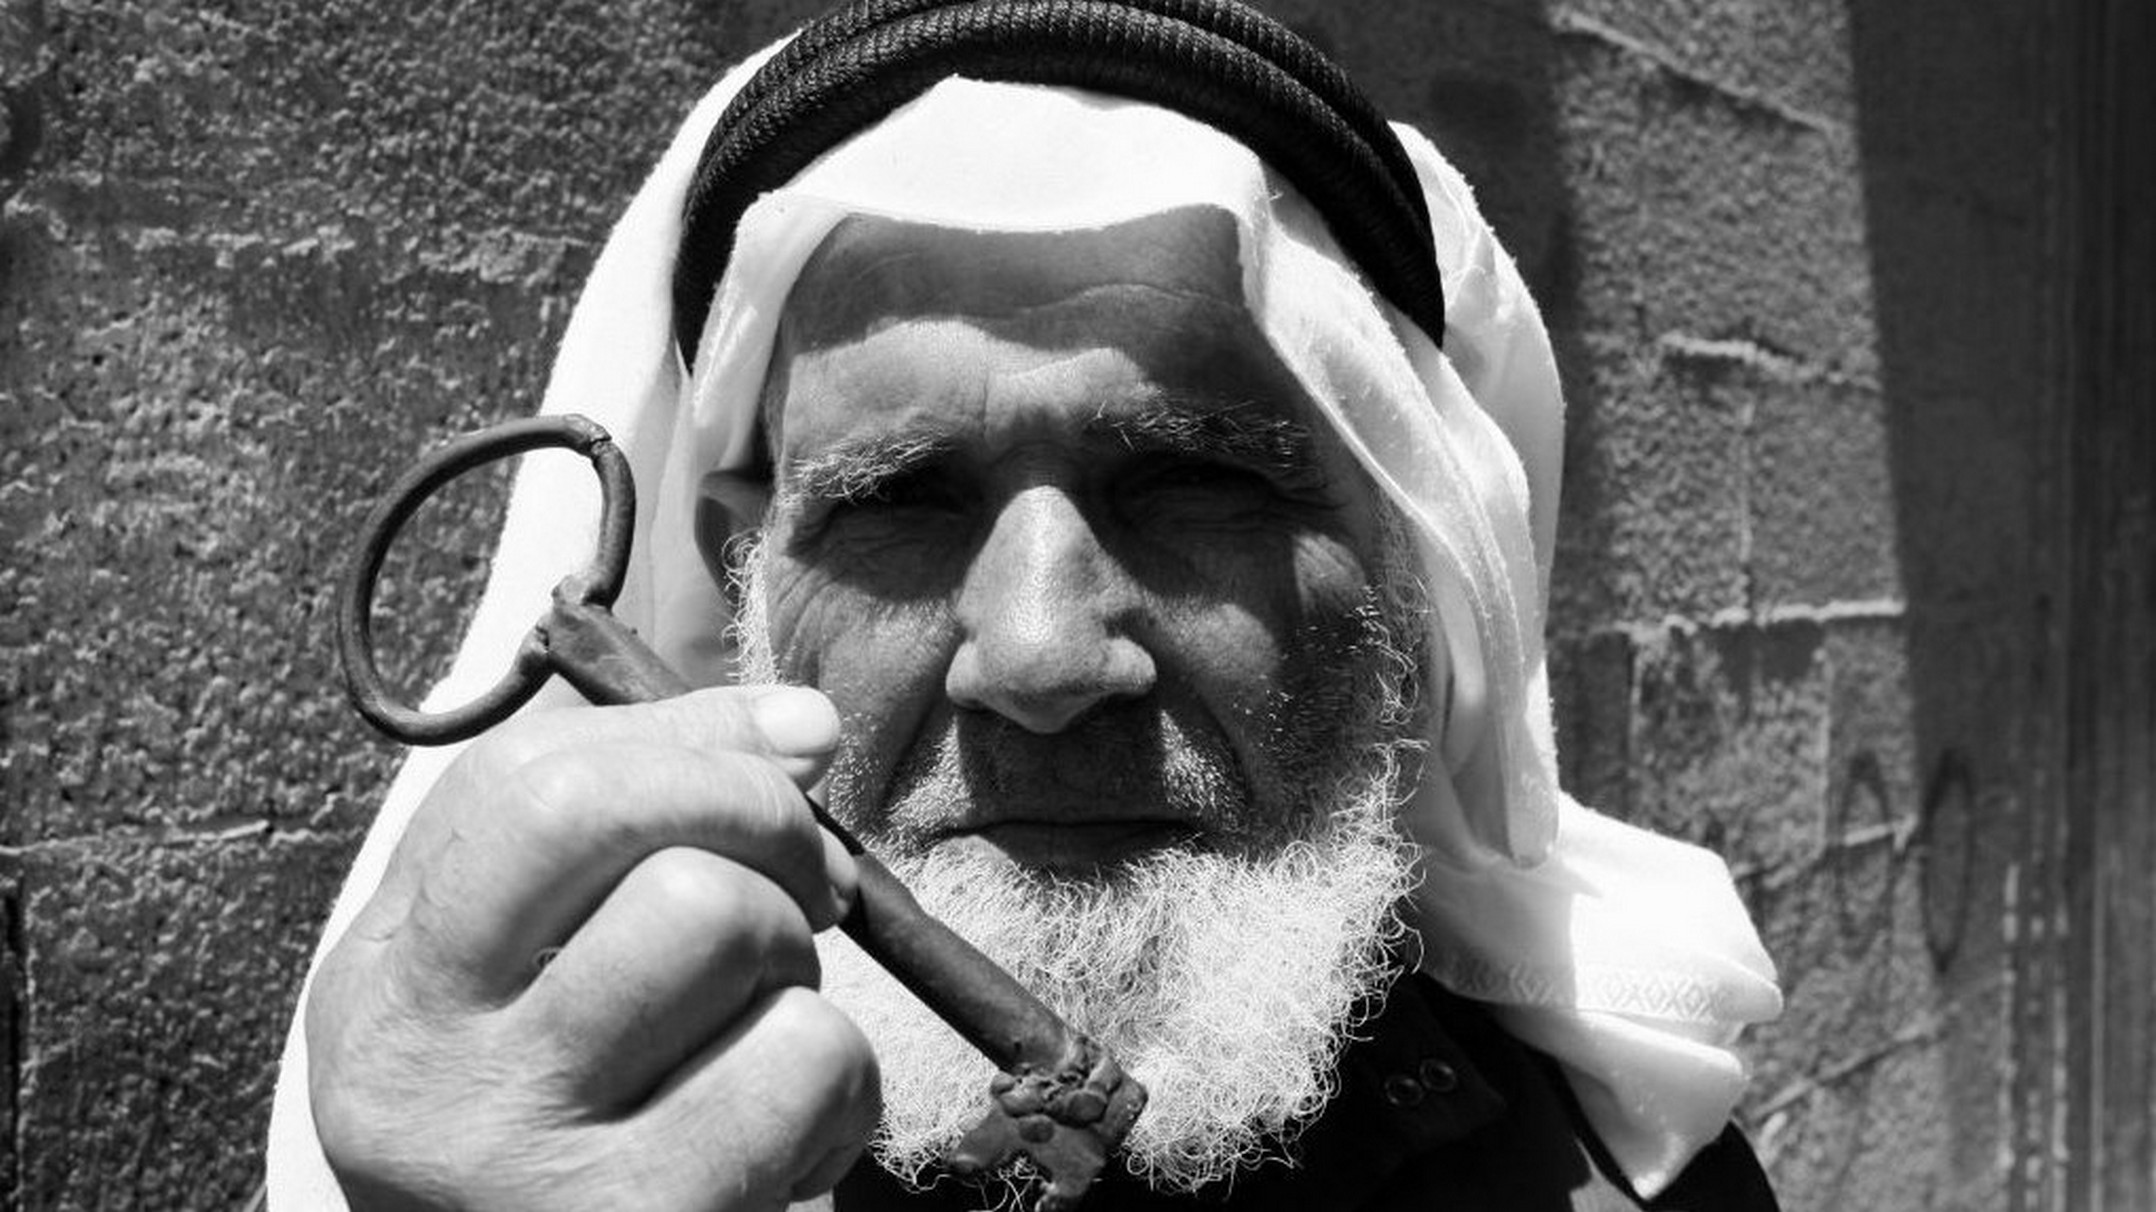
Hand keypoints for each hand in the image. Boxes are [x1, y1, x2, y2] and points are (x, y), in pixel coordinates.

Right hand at [305, 686, 879, 1210]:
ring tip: (756, 1025)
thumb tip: (798, 725)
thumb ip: (620, 806)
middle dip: (770, 852)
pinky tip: (783, 1133)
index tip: (790, 756)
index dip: (698, 744)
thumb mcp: (515, 957)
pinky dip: (839, 1084)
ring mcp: (537, 1176)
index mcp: (387, 980)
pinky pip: (810, 1066)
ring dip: (800, 970)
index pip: (536, 790)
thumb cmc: (546, 1103)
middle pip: (662, 864)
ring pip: (740, 944)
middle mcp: (432, 1082)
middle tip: (785, 903)